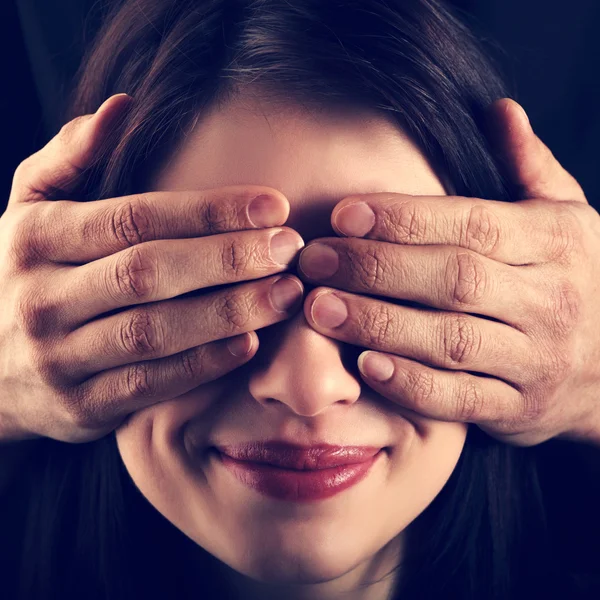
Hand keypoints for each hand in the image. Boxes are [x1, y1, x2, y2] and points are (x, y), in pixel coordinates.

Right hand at [0, 94, 303, 443]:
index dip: (208, 210)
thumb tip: (122, 107)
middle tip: (289, 248)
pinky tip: (250, 343)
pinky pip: (150, 385)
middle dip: (227, 259)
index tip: (273, 205)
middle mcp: (44, 297)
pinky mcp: (81, 406)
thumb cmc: (27, 274)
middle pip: (149, 273)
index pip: (134, 217)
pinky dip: (202, 365)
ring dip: (227, 313)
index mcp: (36, 237)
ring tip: (285, 294)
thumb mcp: (30, 209)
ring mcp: (60, 358)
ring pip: (153, 332)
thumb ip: (70, 159)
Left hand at [298, 98, 599, 446]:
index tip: (343, 214)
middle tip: (314, 261)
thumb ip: (531, 166)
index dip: (403, 217)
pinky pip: (459, 399)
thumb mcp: (567, 217)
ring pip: (449, 340)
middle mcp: (548, 301)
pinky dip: (411, 384)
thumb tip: (499, 109)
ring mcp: (534, 360)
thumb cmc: (577, 279)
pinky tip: (365, 365)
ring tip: (319, 308)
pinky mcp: (517, 408)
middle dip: (376, 268)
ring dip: (378, 324)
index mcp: (556, 243)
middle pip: (453, 278)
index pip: (472, 223)